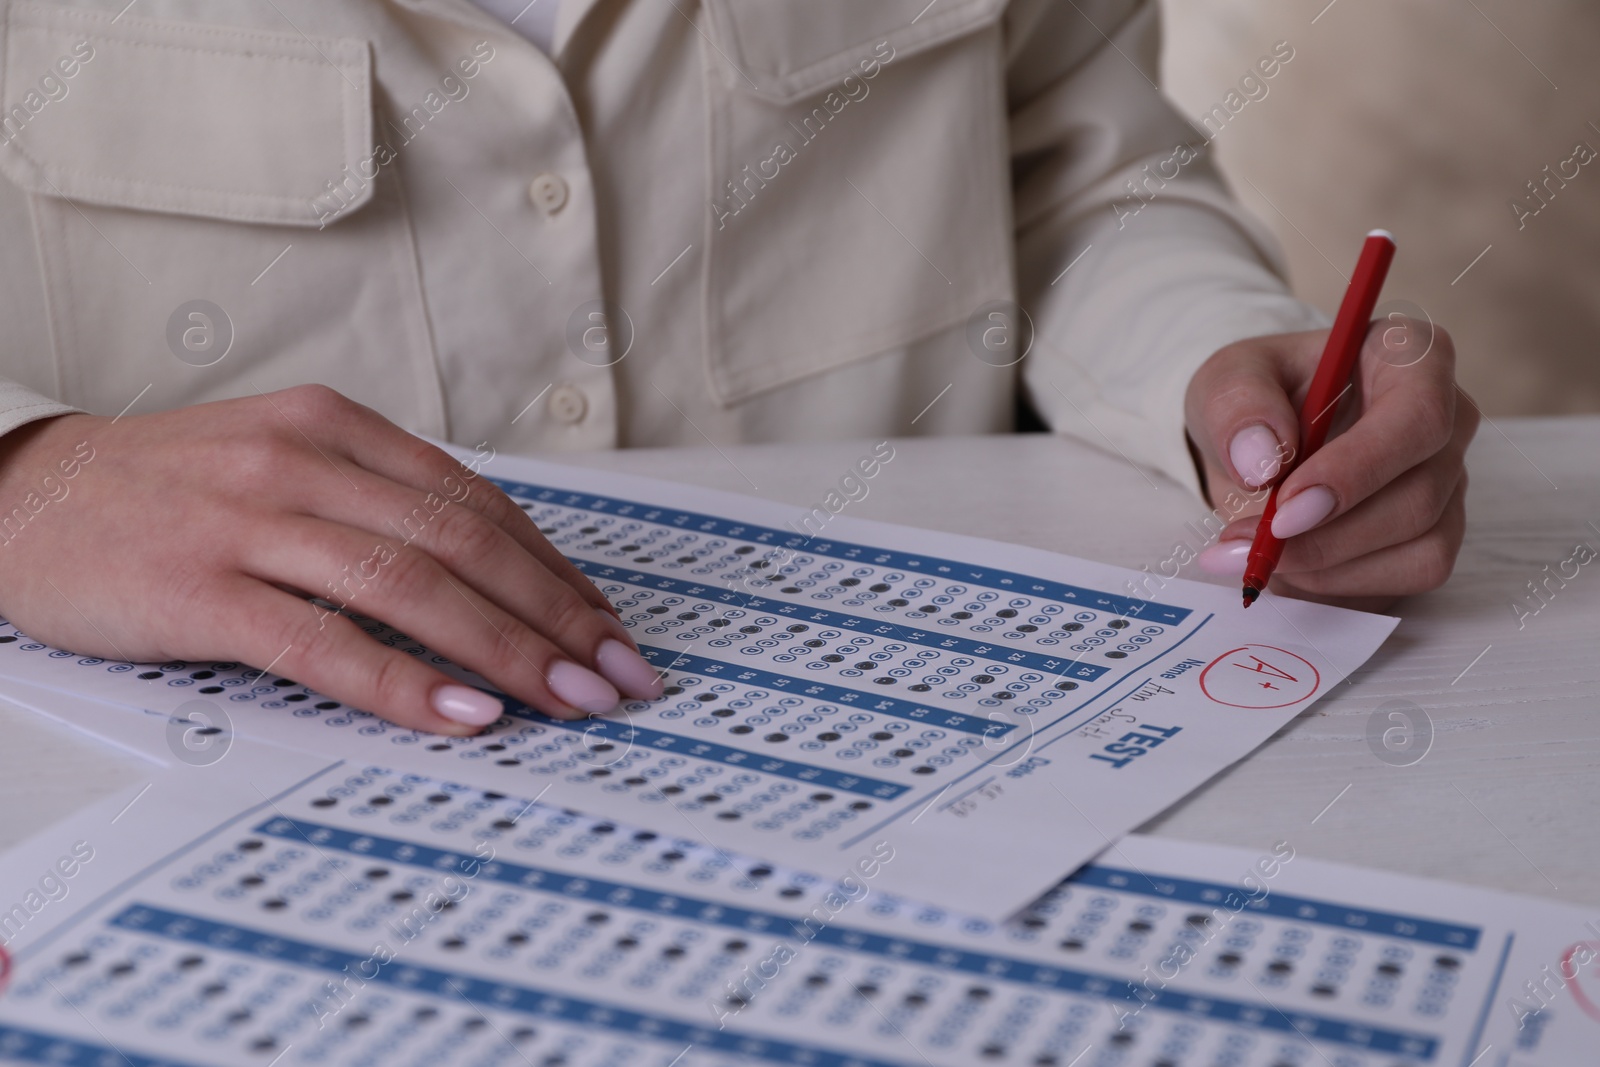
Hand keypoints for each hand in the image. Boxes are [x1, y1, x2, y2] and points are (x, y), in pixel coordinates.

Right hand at [0, 386, 661, 734]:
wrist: (16, 496)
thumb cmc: (163, 493)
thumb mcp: (280, 463)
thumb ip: (375, 503)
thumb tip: (490, 573)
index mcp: (335, 425)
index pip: (477, 502)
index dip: (556, 569)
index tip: (608, 624)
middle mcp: (304, 460)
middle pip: (465, 542)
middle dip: (559, 616)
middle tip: (620, 674)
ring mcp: (250, 519)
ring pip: (412, 586)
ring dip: (509, 652)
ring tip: (573, 700)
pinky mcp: (199, 587)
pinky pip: (323, 642)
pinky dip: (405, 684)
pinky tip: (465, 716)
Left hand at [1184, 320, 1478, 611]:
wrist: (1258, 444)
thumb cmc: (1257, 398)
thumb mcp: (1226, 380)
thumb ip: (1237, 407)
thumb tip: (1262, 461)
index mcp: (1411, 358)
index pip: (1417, 418)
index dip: (1356, 471)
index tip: (1286, 507)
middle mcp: (1447, 421)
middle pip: (1418, 497)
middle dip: (1325, 536)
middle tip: (1246, 544)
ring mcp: (1447, 483)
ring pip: (1419, 548)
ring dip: (1327, 567)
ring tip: (1257, 553)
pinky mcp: (1433, 537)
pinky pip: (1405, 580)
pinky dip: (1338, 586)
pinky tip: (1290, 568)